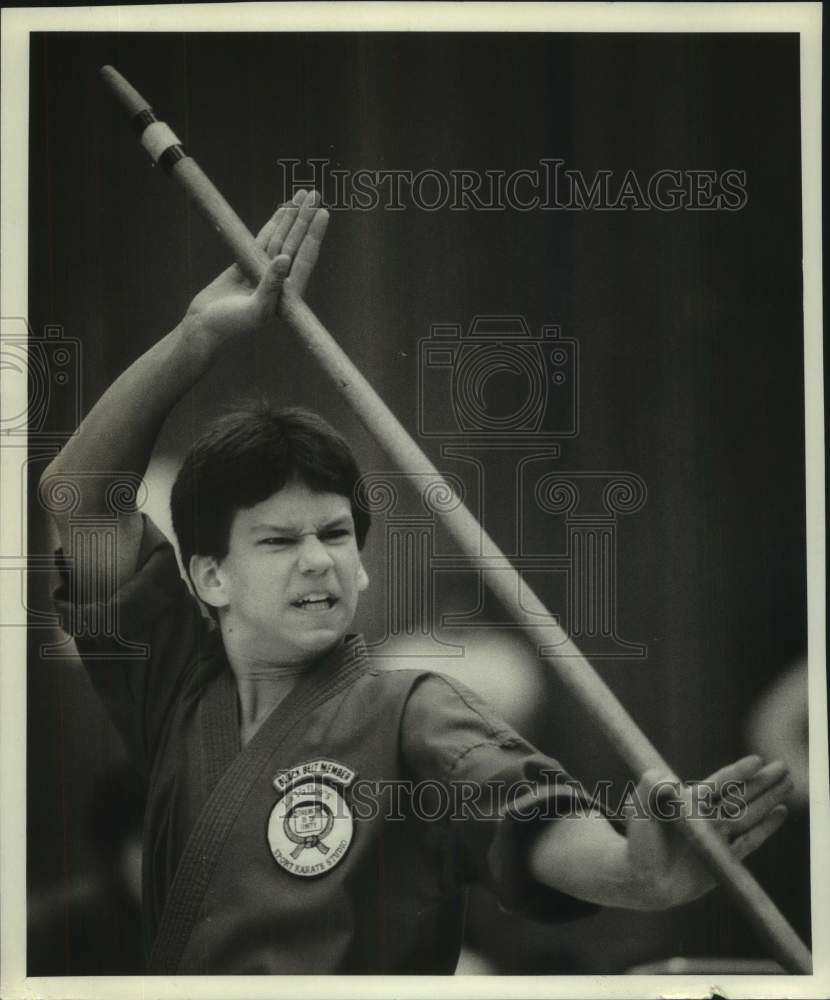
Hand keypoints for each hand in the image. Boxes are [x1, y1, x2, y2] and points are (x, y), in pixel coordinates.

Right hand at [183, 189, 328, 341]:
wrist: (204, 326)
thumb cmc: (230, 324)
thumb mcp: (254, 308)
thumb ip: (270, 285)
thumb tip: (285, 260)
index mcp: (287, 293)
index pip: (305, 258)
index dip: (314, 235)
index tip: (322, 213)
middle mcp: (279, 281)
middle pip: (295, 243)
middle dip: (305, 219)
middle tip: (314, 194)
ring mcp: (263, 271)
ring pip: (280, 238)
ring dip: (290, 218)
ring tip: (301, 196)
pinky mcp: (246, 265)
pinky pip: (262, 240)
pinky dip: (271, 225)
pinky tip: (281, 212)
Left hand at [625, 755, 791, 908]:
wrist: (642, 878)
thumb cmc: (638, 841)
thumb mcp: (639, 807)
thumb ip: (650, 787)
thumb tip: (669, 780)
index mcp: (690, 802)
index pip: (719, 783)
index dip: (738, 772)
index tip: (757, 760)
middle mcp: (707, 817)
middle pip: (741, 795)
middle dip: (762, 781)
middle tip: (784, 766)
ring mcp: (718, 837)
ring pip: (750, 814)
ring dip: (769, 799)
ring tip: (788, 784)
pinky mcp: (725, 859)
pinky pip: (750, 842)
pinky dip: (765, 829)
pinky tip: (779, 813)